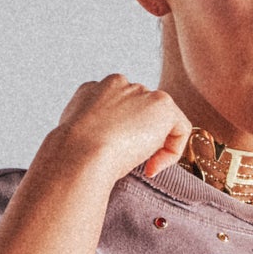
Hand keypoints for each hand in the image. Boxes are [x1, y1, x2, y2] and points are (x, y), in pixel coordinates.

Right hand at [44, 75, 190, 189]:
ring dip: (153, 148)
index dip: (119, 136)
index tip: (112, 157)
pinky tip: (152, 168)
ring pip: (159, 120)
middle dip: (138, 139)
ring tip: (140, 168)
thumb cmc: (72, 156)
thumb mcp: (76, 140)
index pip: (117, 108)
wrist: (79, 154)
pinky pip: (180, 129)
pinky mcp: (162, 104)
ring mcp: (140, 91)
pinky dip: (172, 153)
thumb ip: (91, 133)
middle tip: (127, 164)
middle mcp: (117, 84)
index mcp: (92, 90)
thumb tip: (101, 146)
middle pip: (140, 111)